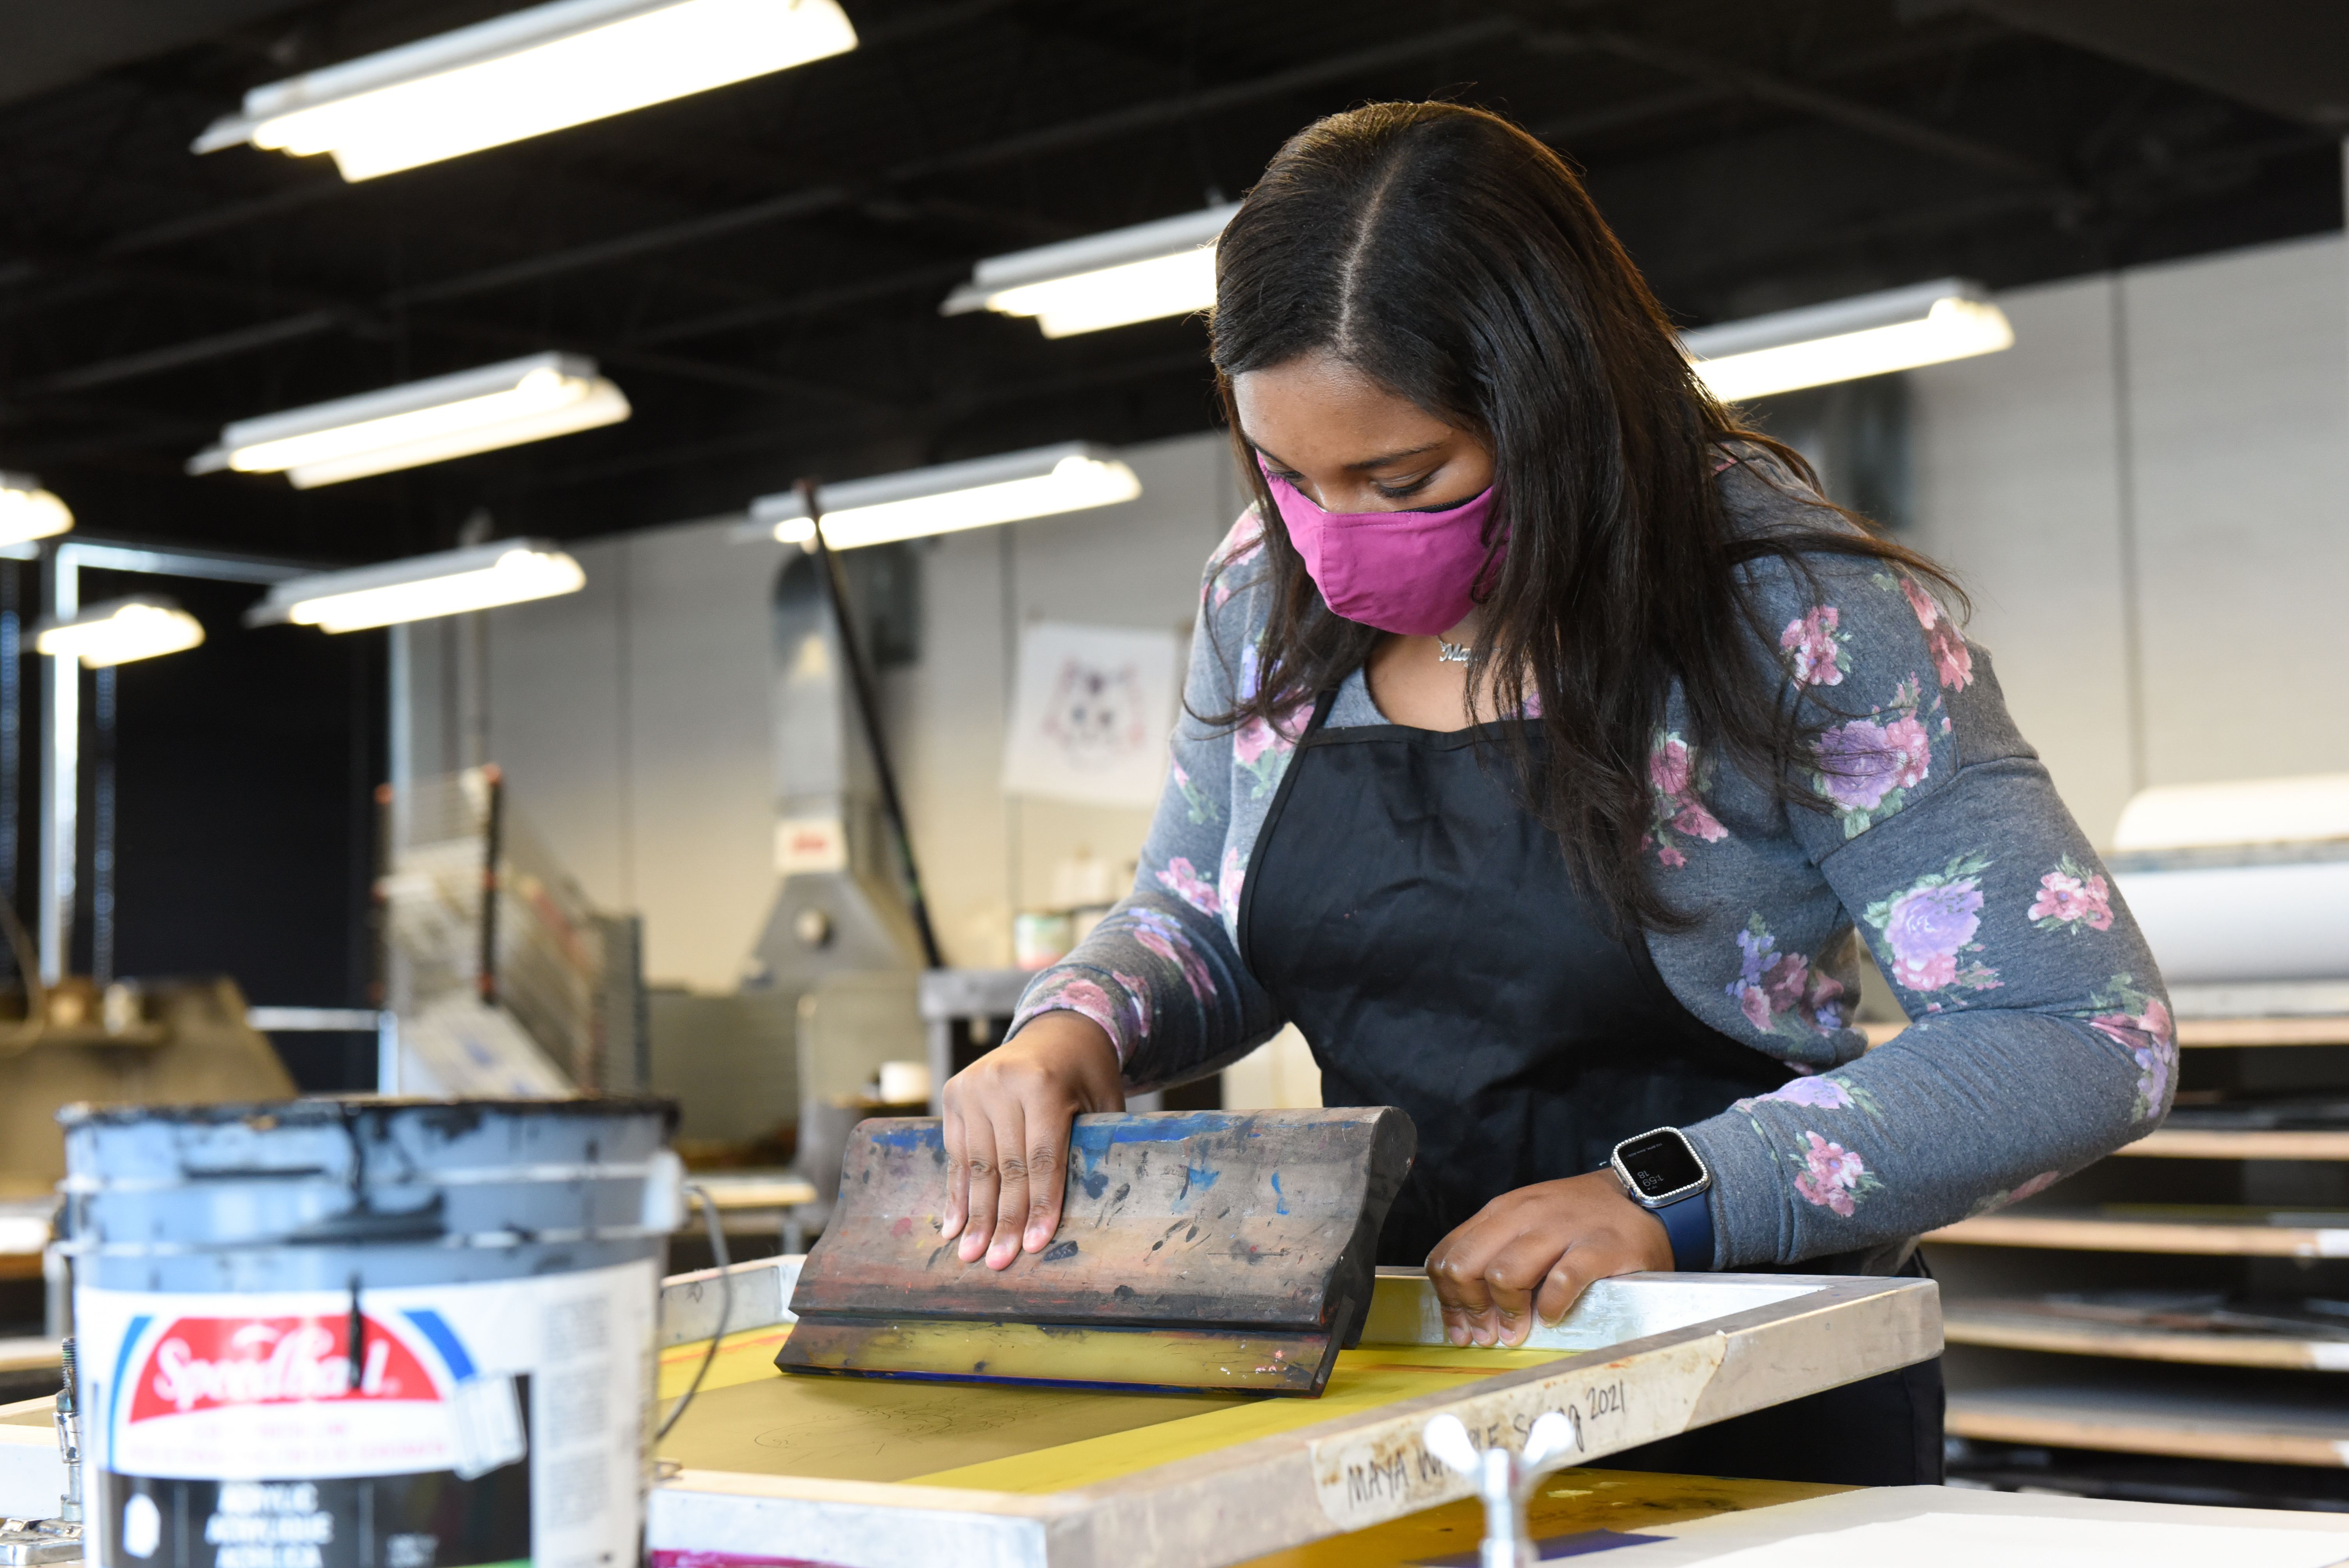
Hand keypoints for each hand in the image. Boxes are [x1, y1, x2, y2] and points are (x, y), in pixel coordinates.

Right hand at [939, 1012, 1124, 1268]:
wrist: (1058, 1028)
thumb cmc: (1089, 1075)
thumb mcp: (1103, 1103)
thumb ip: (1091, 1147)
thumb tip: (1084, 1212)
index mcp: (1043, 1084)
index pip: (1042, 1158)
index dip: (1039, 1205)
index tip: (1034, 1247)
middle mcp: (1002, 1082)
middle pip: (1006, 1166)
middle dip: (1004, 1220)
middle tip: (998, 1263)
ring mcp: (973, 1086)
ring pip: (976, 1163)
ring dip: (975, 1214)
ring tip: (971, 1254)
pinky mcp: (954, 1092)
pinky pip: (955, 1152)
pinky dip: (955, 1191)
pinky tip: (953, 1225)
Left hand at [1424, 1171, 1672, 1346]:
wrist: (1641, 1196)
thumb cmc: (1579, 1219)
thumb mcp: (1527, 1224)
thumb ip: (1495, 1253)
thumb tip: (1464, 1306)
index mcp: (1502, 1212)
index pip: (1449, 1254)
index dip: (1447, 1298)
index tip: (1458, 1326)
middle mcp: (1525, 1214)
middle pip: (1467, 1265)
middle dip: (1470, 1308)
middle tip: (1486, 1334)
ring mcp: (1562, 1228)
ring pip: (1505, 1274)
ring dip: (1507, 1313)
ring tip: (1518, 1332)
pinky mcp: (1599, 1247)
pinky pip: (1561, 1281)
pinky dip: (1552, 1306)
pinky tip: (1554, 1317)